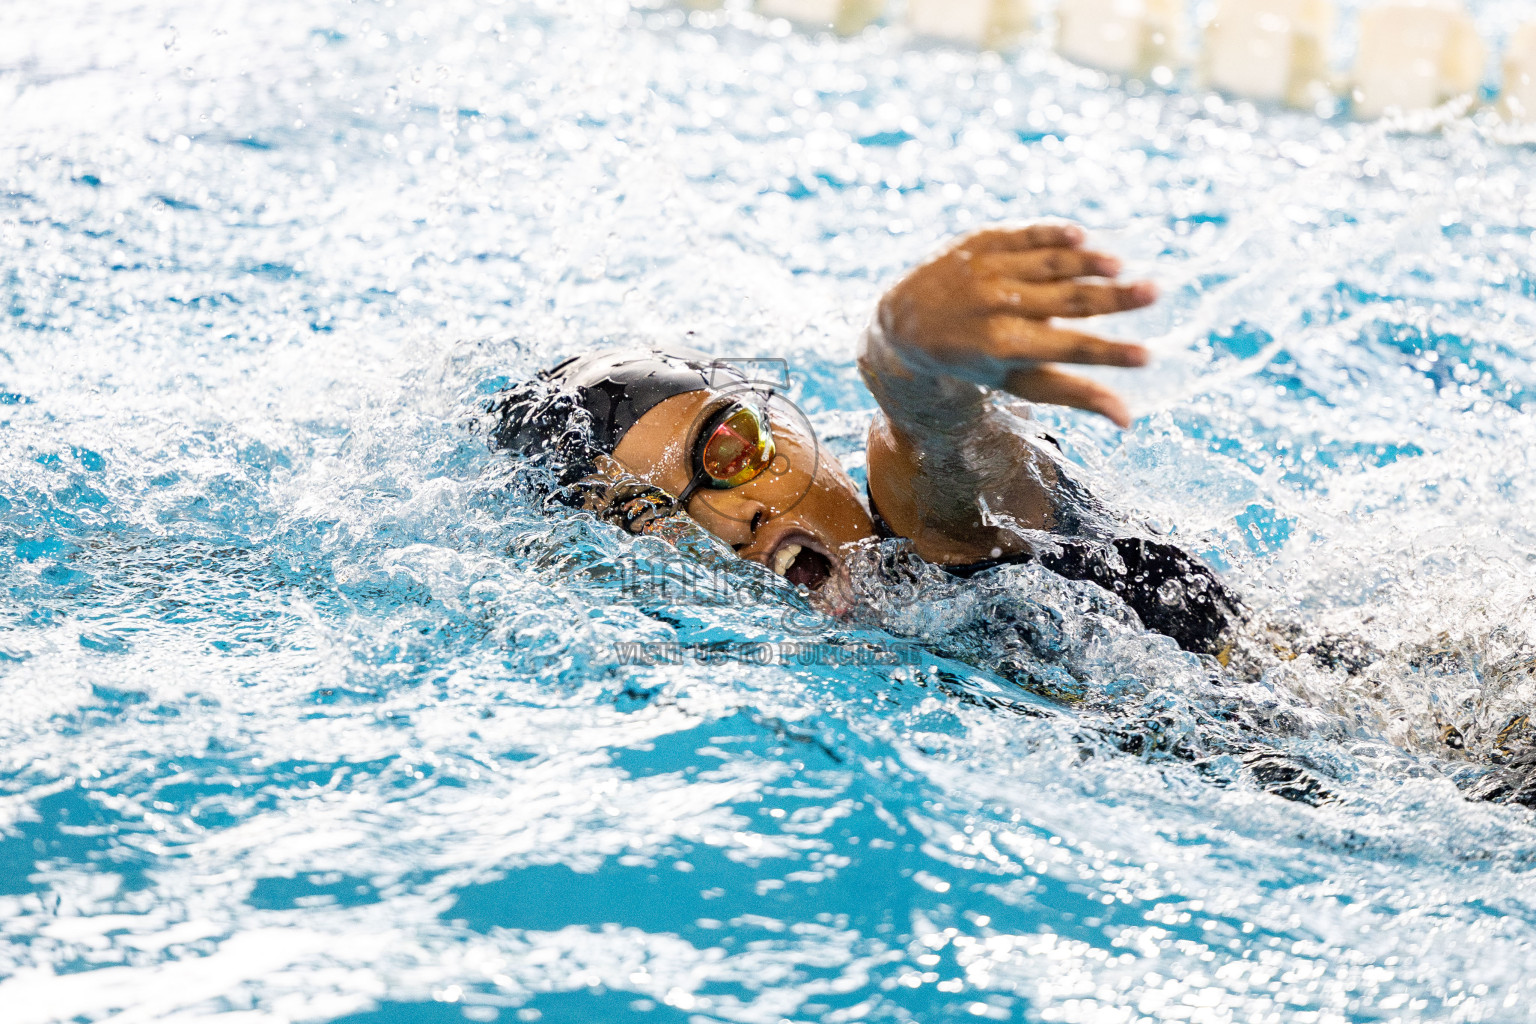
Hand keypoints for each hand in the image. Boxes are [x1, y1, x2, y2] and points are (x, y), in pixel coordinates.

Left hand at [877, 224, 1154, 426]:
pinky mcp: (979, 241)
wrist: (904, 321)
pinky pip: (1024, 234)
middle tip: (1156, 292)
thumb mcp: (1017, 380)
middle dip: (1114, 298)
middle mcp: (993, 306)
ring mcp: (985, 270)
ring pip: (1047, 264)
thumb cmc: (975, 358)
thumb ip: (1074, 393)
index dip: (1109, 354)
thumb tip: (1128, 420)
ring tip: (1121, 267)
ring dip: (1087, 262)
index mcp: (1004, 346)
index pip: (1069, 350)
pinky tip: (1084, 236)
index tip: (1148, 357)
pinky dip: (1053, 234)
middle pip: (1066, 301)